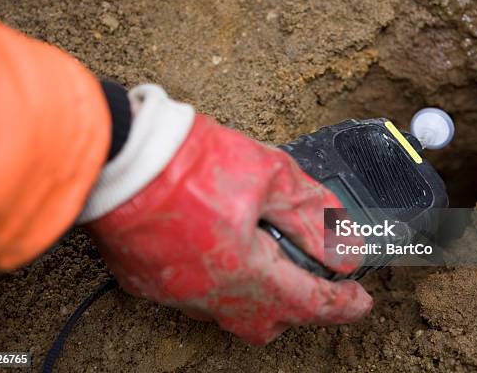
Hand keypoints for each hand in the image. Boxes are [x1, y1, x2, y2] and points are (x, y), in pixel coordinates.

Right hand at [83, 85, 372, 343]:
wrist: (116, 155)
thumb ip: (310, 215)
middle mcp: (210, 294)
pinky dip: (219, 282)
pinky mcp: (148, 283)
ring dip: (257, 295)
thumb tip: (344, 247)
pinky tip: (219, 251)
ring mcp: (175, 293)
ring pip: (230, 313)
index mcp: (245, 271)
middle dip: (298, 306)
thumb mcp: (267, 174)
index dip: (343, 304)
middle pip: (269, 322)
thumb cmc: (187, 160)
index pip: (309, 301)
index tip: (361, 300)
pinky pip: (196, 298)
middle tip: (313, 280)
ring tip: (267, 260)